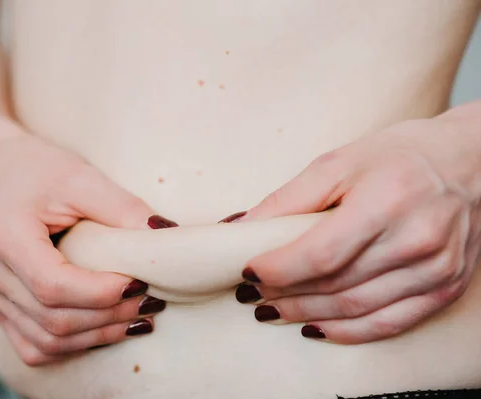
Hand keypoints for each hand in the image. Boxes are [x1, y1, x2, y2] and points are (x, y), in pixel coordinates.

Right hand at [0, 129, 174, 365]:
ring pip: (45, 342)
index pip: (53, 286)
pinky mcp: (2, 306)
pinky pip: (33, 346)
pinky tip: (105, 330)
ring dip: (97, 336)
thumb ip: (122, 207)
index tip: (141, 282)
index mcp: (8, 238)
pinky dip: (72, 347)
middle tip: (151, 303)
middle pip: (53, 320)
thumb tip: (166, 234)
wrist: (1, 169)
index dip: (101, 294)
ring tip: (138, 319)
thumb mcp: (82, 177)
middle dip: (109, 317)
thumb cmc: (39, 168)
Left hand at [233, 115, 480, 343]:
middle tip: (250, 293)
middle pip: (335, 284)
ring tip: (272, 310)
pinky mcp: (445, 287)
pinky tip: (314, 327)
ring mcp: (436, 269)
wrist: (470, 162)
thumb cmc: (397, 156)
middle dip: (284, 293)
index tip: (246, 271)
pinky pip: (390, 323)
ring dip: (306, 314)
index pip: (321, 253)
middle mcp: (416, 240)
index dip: (278, 269)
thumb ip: (289, 198)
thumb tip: (241, 228)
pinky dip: (347, 332)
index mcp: (386, 201)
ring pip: (356, 308)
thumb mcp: (337, 162)